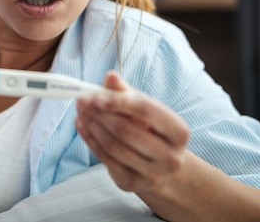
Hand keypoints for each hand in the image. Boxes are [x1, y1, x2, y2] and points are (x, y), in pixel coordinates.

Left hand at [75, 71, 189, 194]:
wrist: (161, 168)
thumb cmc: (151, 130)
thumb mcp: (144, 109)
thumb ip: (126, 92)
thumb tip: (110, 76)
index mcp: (178, 131)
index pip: (146, 110)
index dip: (118, 101)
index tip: (96, 95)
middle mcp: (170, 156)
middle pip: (127, 131)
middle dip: (100, 114)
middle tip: (82, 101)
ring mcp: (153, 173)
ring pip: (114, 147)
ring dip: (92, 126)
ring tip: (80, 111)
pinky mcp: (133, 184)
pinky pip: (106, 160)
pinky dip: (90, 140)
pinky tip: (81, 125)